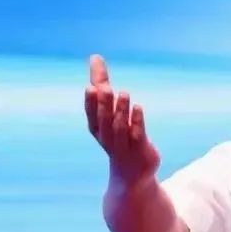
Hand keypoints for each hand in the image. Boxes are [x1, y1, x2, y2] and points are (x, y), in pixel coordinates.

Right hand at [84, 54, 160, 187]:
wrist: (131, 175)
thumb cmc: (117, 136)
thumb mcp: (108, 110)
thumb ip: (102, 83)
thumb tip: (95, 57)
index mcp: (98, 129)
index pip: (91, 115)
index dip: (90, 103)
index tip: (90, 88)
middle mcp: (108, 138)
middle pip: (104, 121)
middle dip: (104, 105)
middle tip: (105, 88)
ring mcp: (124, 145)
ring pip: (120, 128)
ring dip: (121, 111)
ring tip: (123, 93)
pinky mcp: (140, 150)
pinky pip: (137, 135)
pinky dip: (137, 121)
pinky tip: (138, 107)